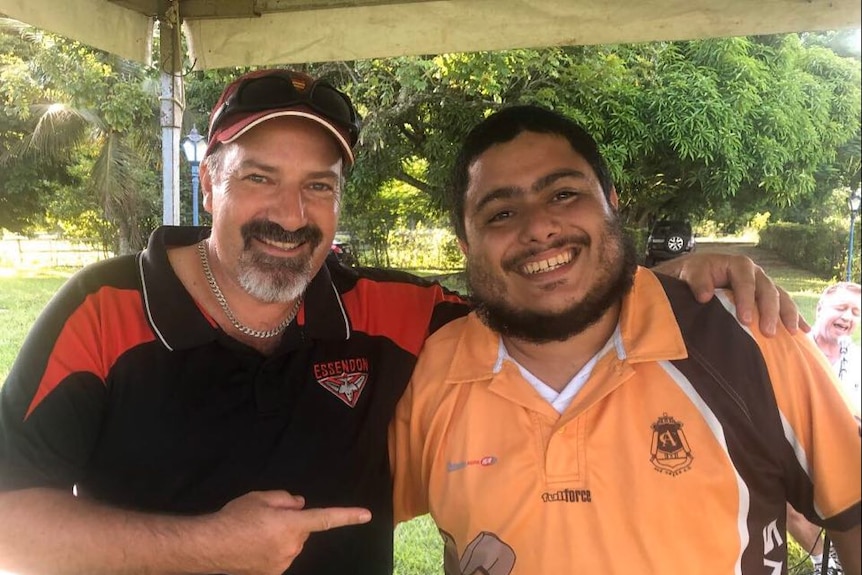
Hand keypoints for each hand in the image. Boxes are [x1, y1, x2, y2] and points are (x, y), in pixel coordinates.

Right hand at [209, 491, 371, 574]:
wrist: (209, 546)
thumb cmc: (235, 518)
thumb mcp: (261, 497)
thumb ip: (286, 499)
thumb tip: (300, 505)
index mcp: (292, 525)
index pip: (325, 519)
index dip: (347, 516)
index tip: (366, 515)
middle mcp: (292, 547)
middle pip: (302, 530)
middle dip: (292, 523)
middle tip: (266, 519)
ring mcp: (282, 563)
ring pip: (291, 544)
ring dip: (281, 537)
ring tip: (254, 533)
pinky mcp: (272, 574)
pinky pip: (280, 556)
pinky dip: (272, 550)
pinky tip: (253, 547)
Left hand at [652, 253, 807, 336]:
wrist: (698, 274)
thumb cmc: (694, 273)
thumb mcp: (690, 272)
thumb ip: (697, 281)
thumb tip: (705, 296)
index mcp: (738, 265)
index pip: (745, 281)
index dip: (746, 299)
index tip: (744, 319)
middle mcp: (756, 274)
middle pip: (768, 290)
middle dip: (770, 311)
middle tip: (768, 332)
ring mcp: (764, 285)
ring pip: (781, 298)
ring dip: (787, 315)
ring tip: (791, 333)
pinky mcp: (768, 298)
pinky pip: (785, 306)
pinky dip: (795, 318)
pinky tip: (803, 332)